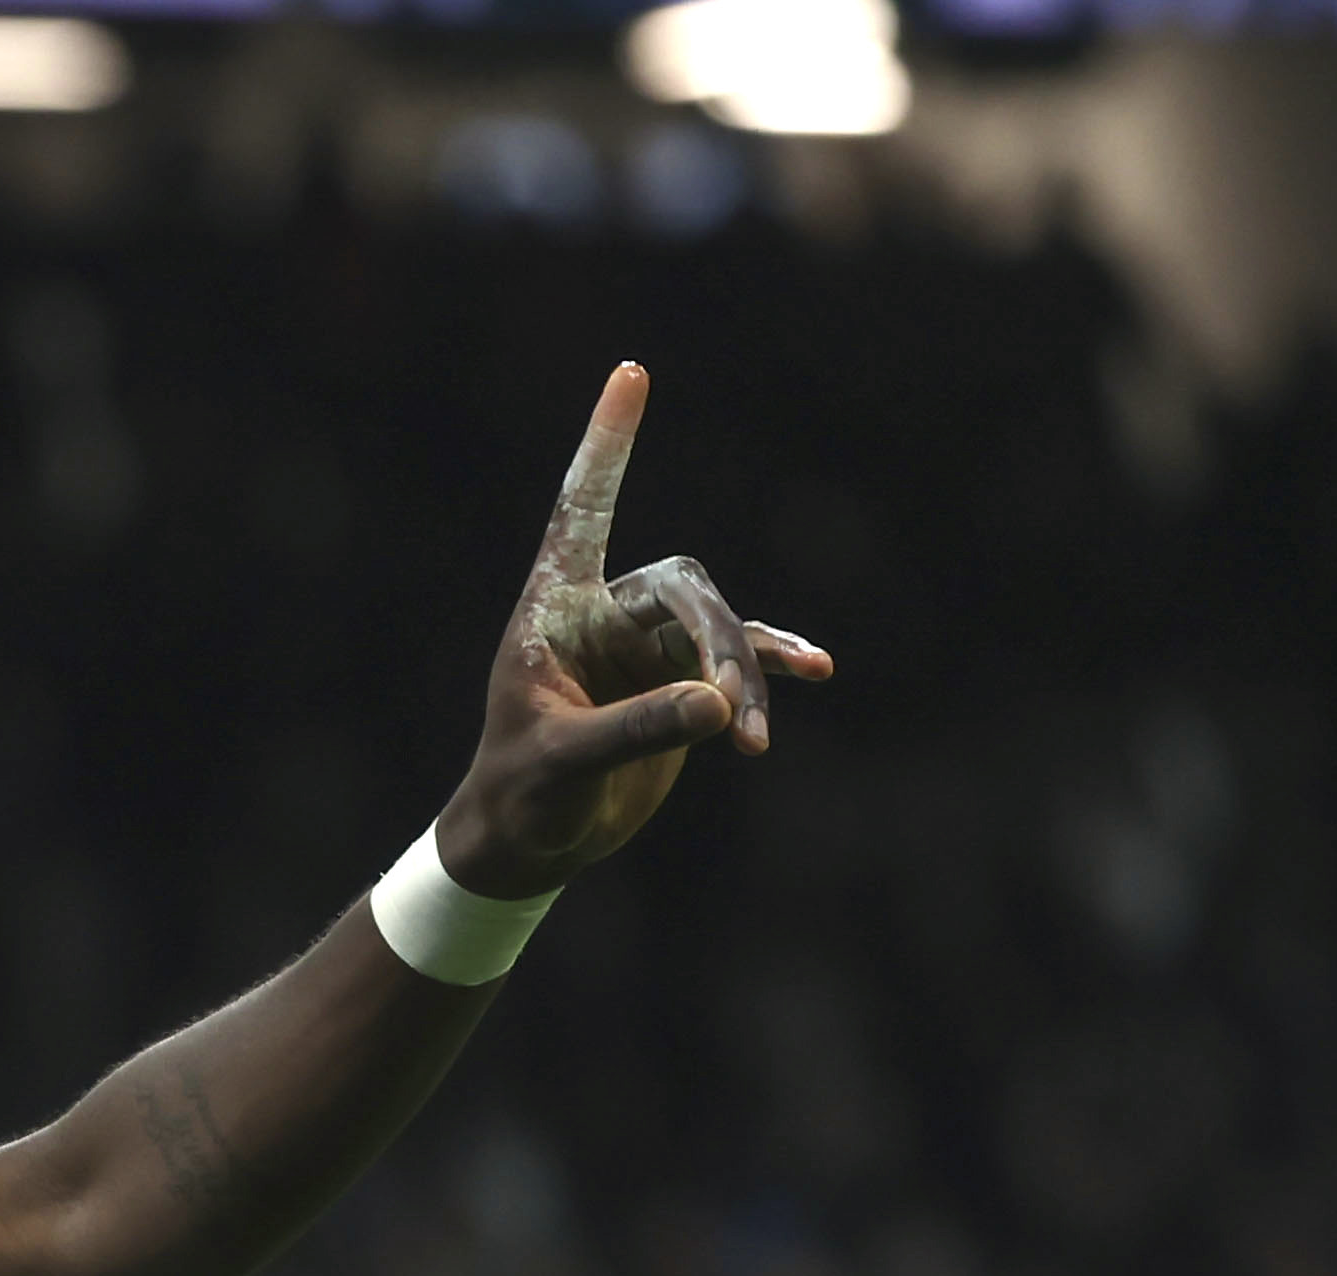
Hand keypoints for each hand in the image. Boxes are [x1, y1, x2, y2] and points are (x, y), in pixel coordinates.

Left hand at [435, 365, 833, 898]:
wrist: (530, 842)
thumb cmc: (521, 797)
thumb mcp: (562, 765)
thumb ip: (634, 730)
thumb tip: (718, 702)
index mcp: (554, 608)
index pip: (583, 509)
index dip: (608, 445)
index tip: (631, 373)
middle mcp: (604, 612)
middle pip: (684, 591)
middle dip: (716, 646)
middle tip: (729, 716)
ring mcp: (647, 645)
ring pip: (719, 629)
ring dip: (746, 676)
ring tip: (753, 742)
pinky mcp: (681, 682)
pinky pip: (741, 659)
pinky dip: (772, 667)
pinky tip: (815, 671)